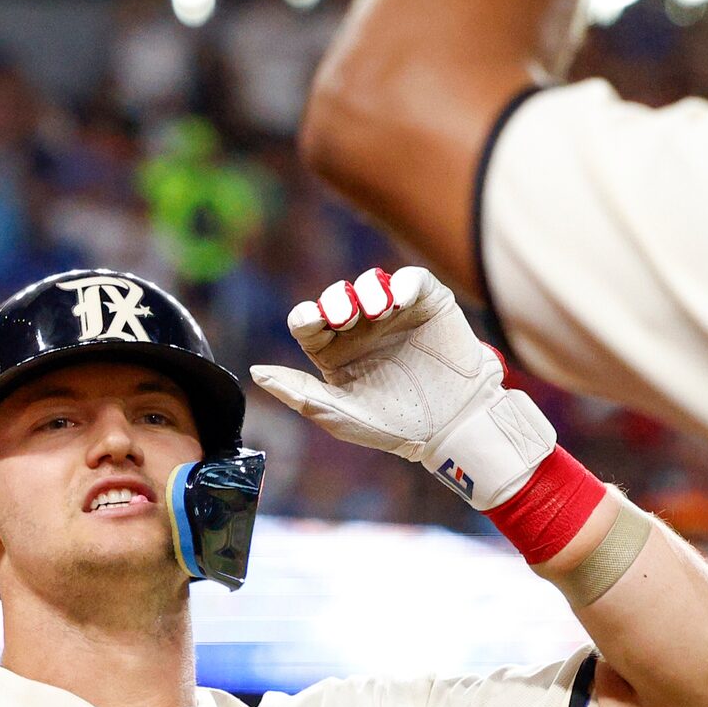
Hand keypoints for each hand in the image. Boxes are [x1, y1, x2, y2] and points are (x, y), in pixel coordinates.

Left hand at [249, 267, 556, 510]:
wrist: (452, 426)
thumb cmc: (394, 426)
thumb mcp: (341, 414)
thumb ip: (298, 393)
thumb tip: (255, 371)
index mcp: (334, 352)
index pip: (308, 321)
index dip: (307, 315)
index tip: (314, 322)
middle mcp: (361, 328)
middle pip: (336, 297)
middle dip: (335, 301)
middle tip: (344, 316)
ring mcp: (394, 313)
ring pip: (370, 282)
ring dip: (367, 290)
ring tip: (376, 311)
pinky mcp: (427, 303)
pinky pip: (410, 279)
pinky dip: (401, 283)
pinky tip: (398, 302)